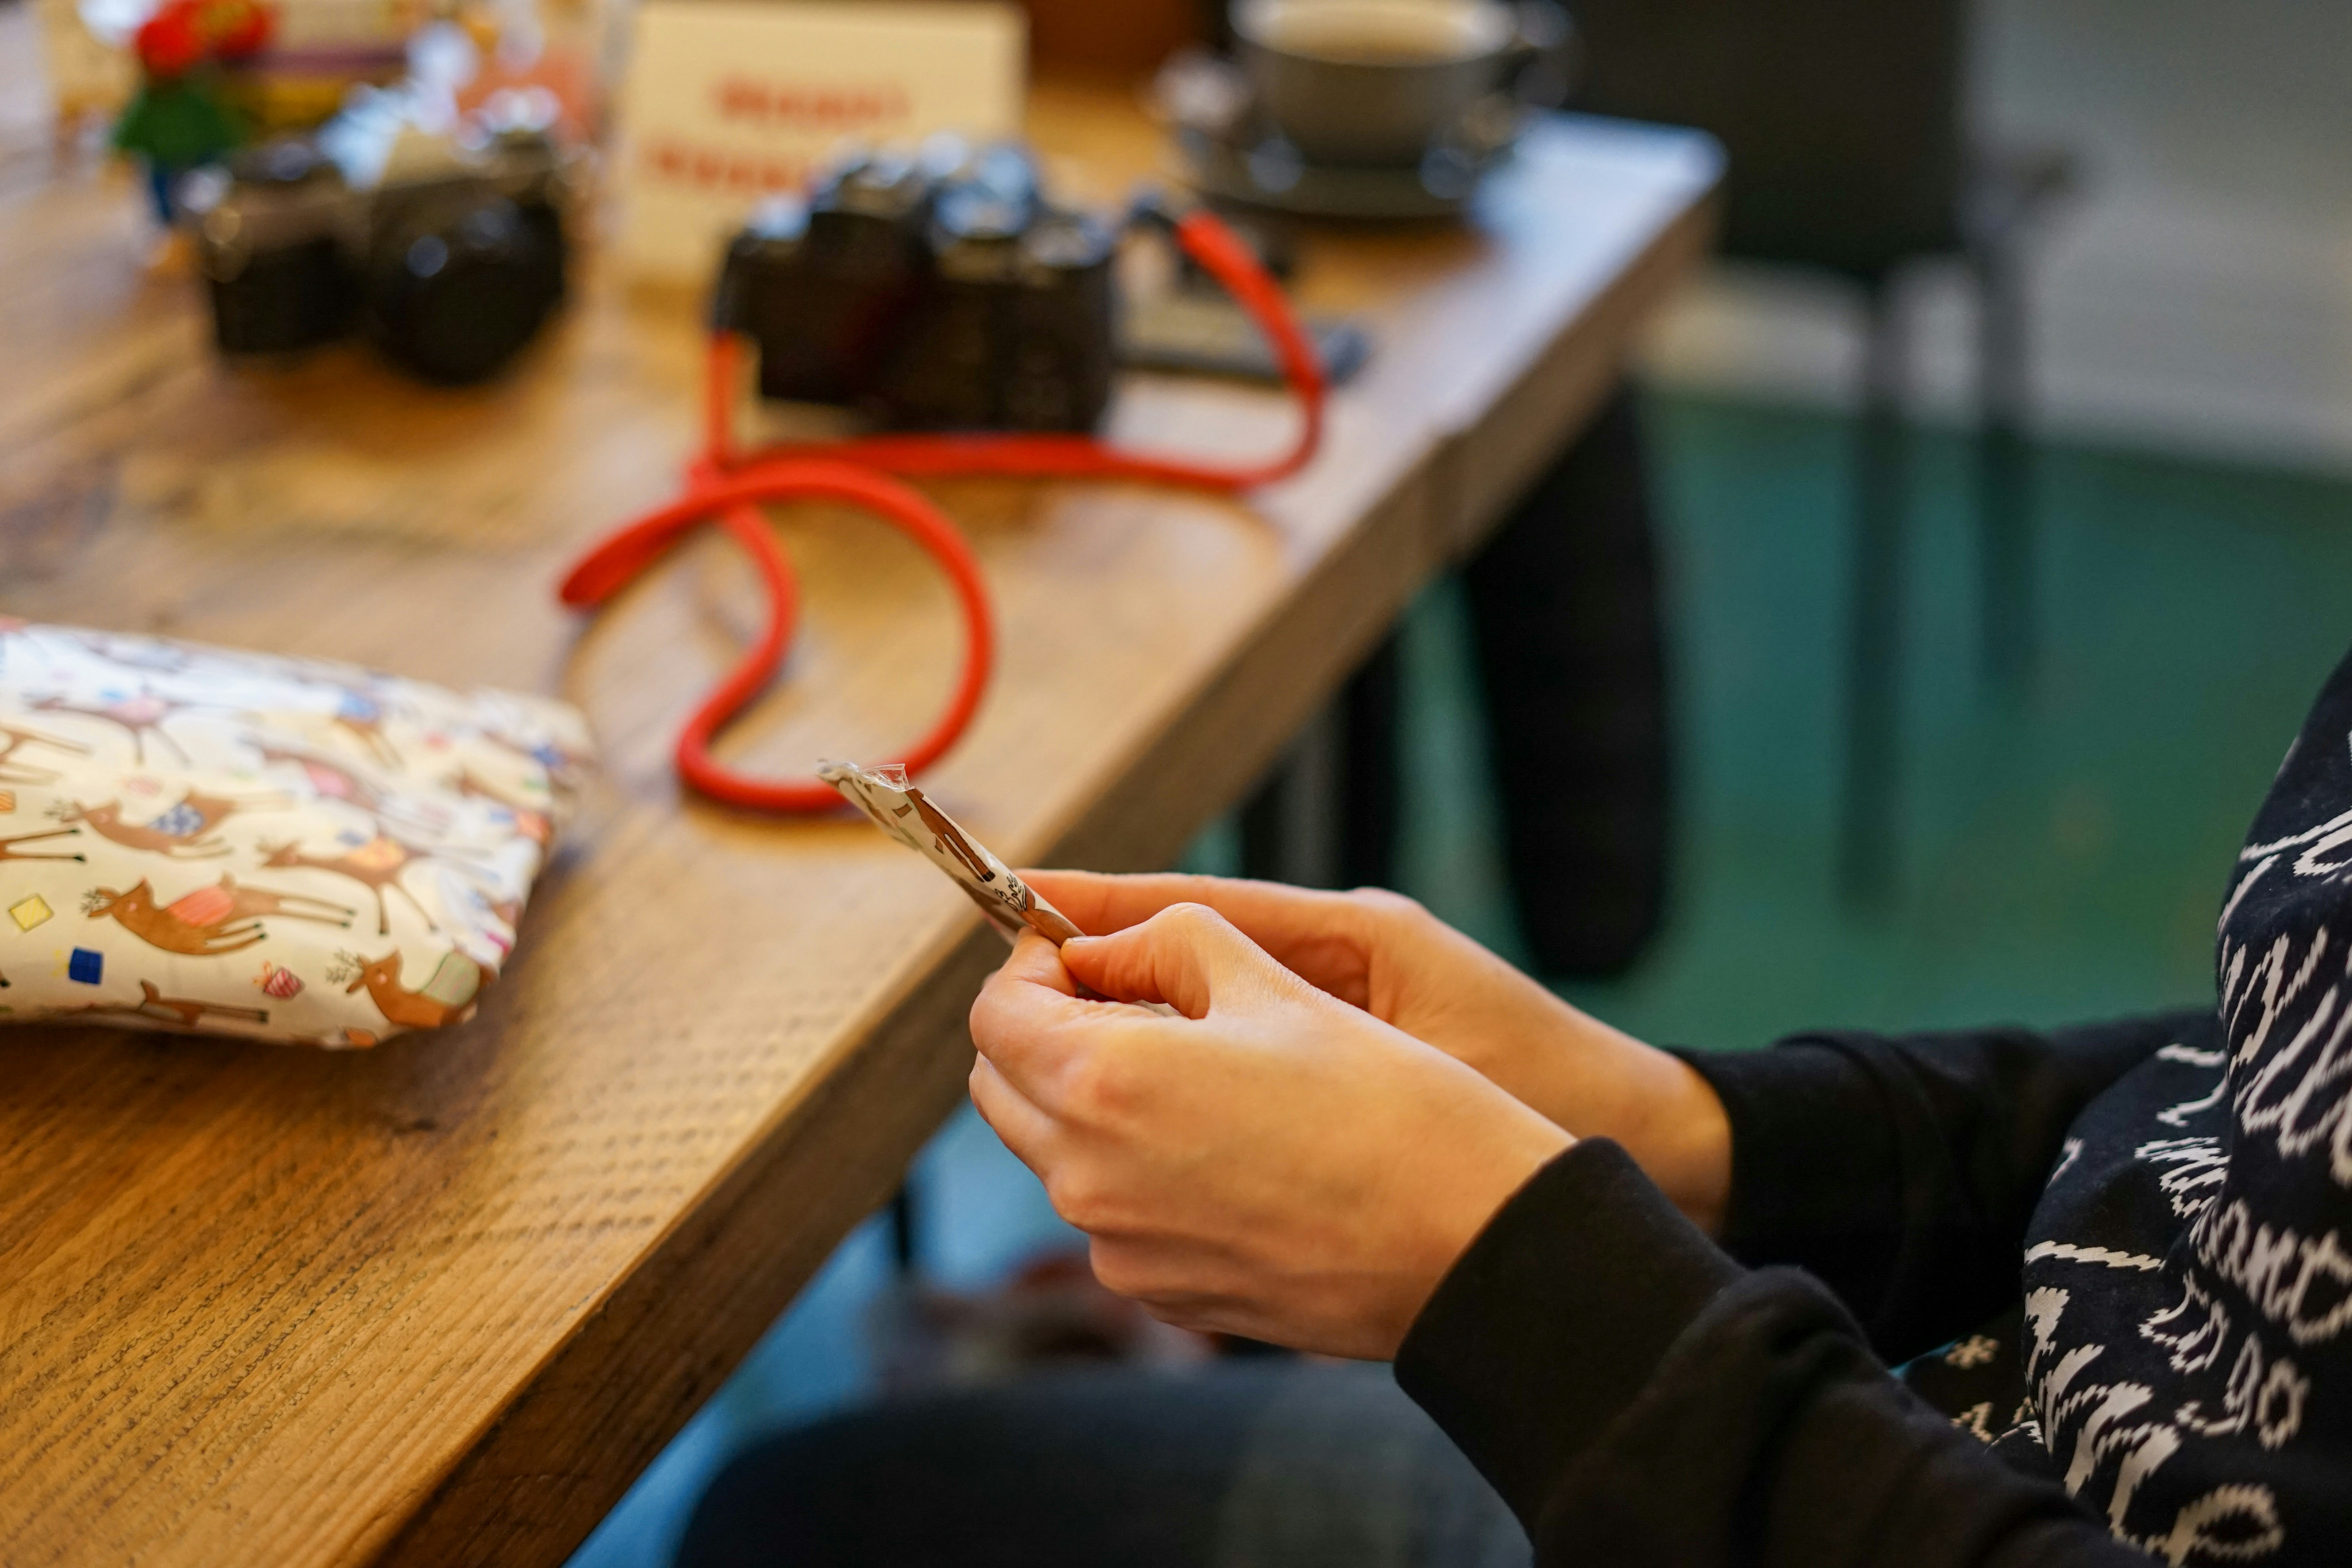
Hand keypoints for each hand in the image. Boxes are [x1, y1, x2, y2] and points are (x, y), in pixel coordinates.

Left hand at [967, 911, 1572, 1358]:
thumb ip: (1161, 941)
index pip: (995, 1013)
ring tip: (1199, 1071)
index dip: (1033, 968)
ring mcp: (1121, 1249)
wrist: (1468, 1243)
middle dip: (1046, 1032)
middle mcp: (1088, 1177)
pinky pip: (1113, 1215)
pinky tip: (1230, 1145)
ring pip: (1057, 1153)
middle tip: (1131, 999)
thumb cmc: (1385, 1100)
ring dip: (1094, 1101)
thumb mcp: (1273, 980)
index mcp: (1102, 1083)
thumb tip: (1094, 949)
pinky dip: (1138, 1168)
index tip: (1084, 949)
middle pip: (1005, 1088)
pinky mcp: (1163, 1294)